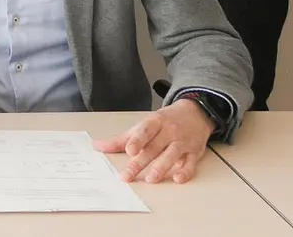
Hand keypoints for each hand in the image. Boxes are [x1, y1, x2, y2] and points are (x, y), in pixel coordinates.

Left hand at [92, 100, 213, 183]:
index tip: (129, 150)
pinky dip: (186, 171)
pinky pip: (191, 163)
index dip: (137, 140)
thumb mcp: (144, 125)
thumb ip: (122, 138)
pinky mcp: (194, 152)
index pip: (145, 131)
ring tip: (151, 179)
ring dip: (161, 167)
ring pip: (172, 154)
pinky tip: (178, 178)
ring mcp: (182, 142)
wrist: (196, 113)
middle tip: (128, 175)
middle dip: (140, 162)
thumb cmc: (166, 121)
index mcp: (155, 122)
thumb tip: (97, 146)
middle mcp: (169, 131)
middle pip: (154, 147)